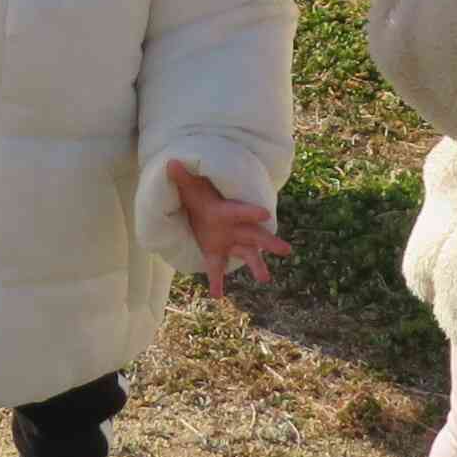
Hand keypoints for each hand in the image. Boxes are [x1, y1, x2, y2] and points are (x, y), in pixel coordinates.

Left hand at [166, 160, 290, 298]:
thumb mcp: (190, 185)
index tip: (265, 214)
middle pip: (255, 235)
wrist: (200, 205)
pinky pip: (218, 268)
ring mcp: (228, 241)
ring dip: (256, 265)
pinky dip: (216, 281)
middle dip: (270, 242)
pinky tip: (216, 294)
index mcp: (226, 211)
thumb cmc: (198, 193)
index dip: (251, 212)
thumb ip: (182, 177)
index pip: (240, 211)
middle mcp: (233, 227)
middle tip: (286, 250)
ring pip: (247, 254)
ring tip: (265, 278)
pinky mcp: (217, 251)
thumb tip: (170, 162)